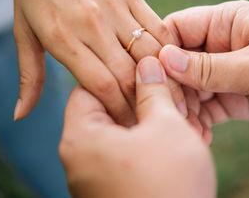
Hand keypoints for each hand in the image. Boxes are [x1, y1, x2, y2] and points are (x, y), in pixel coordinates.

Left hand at [13, 0, 185, 124]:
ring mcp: (115, 7)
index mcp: (64, 38)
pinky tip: (171, 67)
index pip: (102, 85)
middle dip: (141, 104)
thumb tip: (21, 114)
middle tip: (147, 121)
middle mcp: (93, 25)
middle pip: (129, 75)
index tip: (126, 127)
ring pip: (149, 54)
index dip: (119, 111)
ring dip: (161, 81)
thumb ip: (29, 76)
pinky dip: (167, 51)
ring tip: (165, 100)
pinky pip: (157, 27)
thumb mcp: (23, 30)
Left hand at [59, 57, 214, 197]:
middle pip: (101, 112)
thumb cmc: (170, 184)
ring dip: (141, 125)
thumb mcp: (165, 126)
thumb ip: (152, 90)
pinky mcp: (106, 194)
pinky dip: (140, 148)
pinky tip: (168, 147)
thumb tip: (147, 63)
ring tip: (172, 120)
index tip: (144, 71)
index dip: (117, 74)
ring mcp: (90, 181)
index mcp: (80, 138)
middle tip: (164, 96)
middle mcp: (77, 160)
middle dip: (134, 101)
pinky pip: (119, 160)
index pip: (87, 87)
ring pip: (114, 136)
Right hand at [159, 0, 248, 132]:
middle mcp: (222, 45)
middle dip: (171, 88)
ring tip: (184, 130)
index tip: (148, 76)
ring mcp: (228, 72)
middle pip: (179, 63)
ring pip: (191, 89)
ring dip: (184, 109)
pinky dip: (201, 122)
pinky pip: (208, 108)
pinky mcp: (235, 96)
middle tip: (169, 113)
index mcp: (226, 23)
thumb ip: (208, 67)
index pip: (177, 29)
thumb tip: (162, 59)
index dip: (158, 50)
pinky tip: (200, 136)